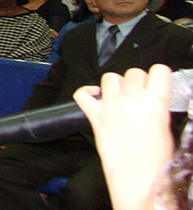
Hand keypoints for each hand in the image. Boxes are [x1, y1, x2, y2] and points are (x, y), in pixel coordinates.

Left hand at [74, 66, 173, 209]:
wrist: (138, 177)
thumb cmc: (156, 160)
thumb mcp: (166, 128)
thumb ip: (158, 108)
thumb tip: (152, 101)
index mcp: (156, 101)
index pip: (159, 71)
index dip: (158, 74)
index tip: (156, 79)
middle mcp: (132, 98)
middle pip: (133, 71)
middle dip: (137, 80)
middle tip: (139, 93)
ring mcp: (111, 105)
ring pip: (110, 77)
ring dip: (116, 84)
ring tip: (120, 95)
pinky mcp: (95, 115)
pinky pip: (82, 93)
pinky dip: (86, 91)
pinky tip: (95, 95)